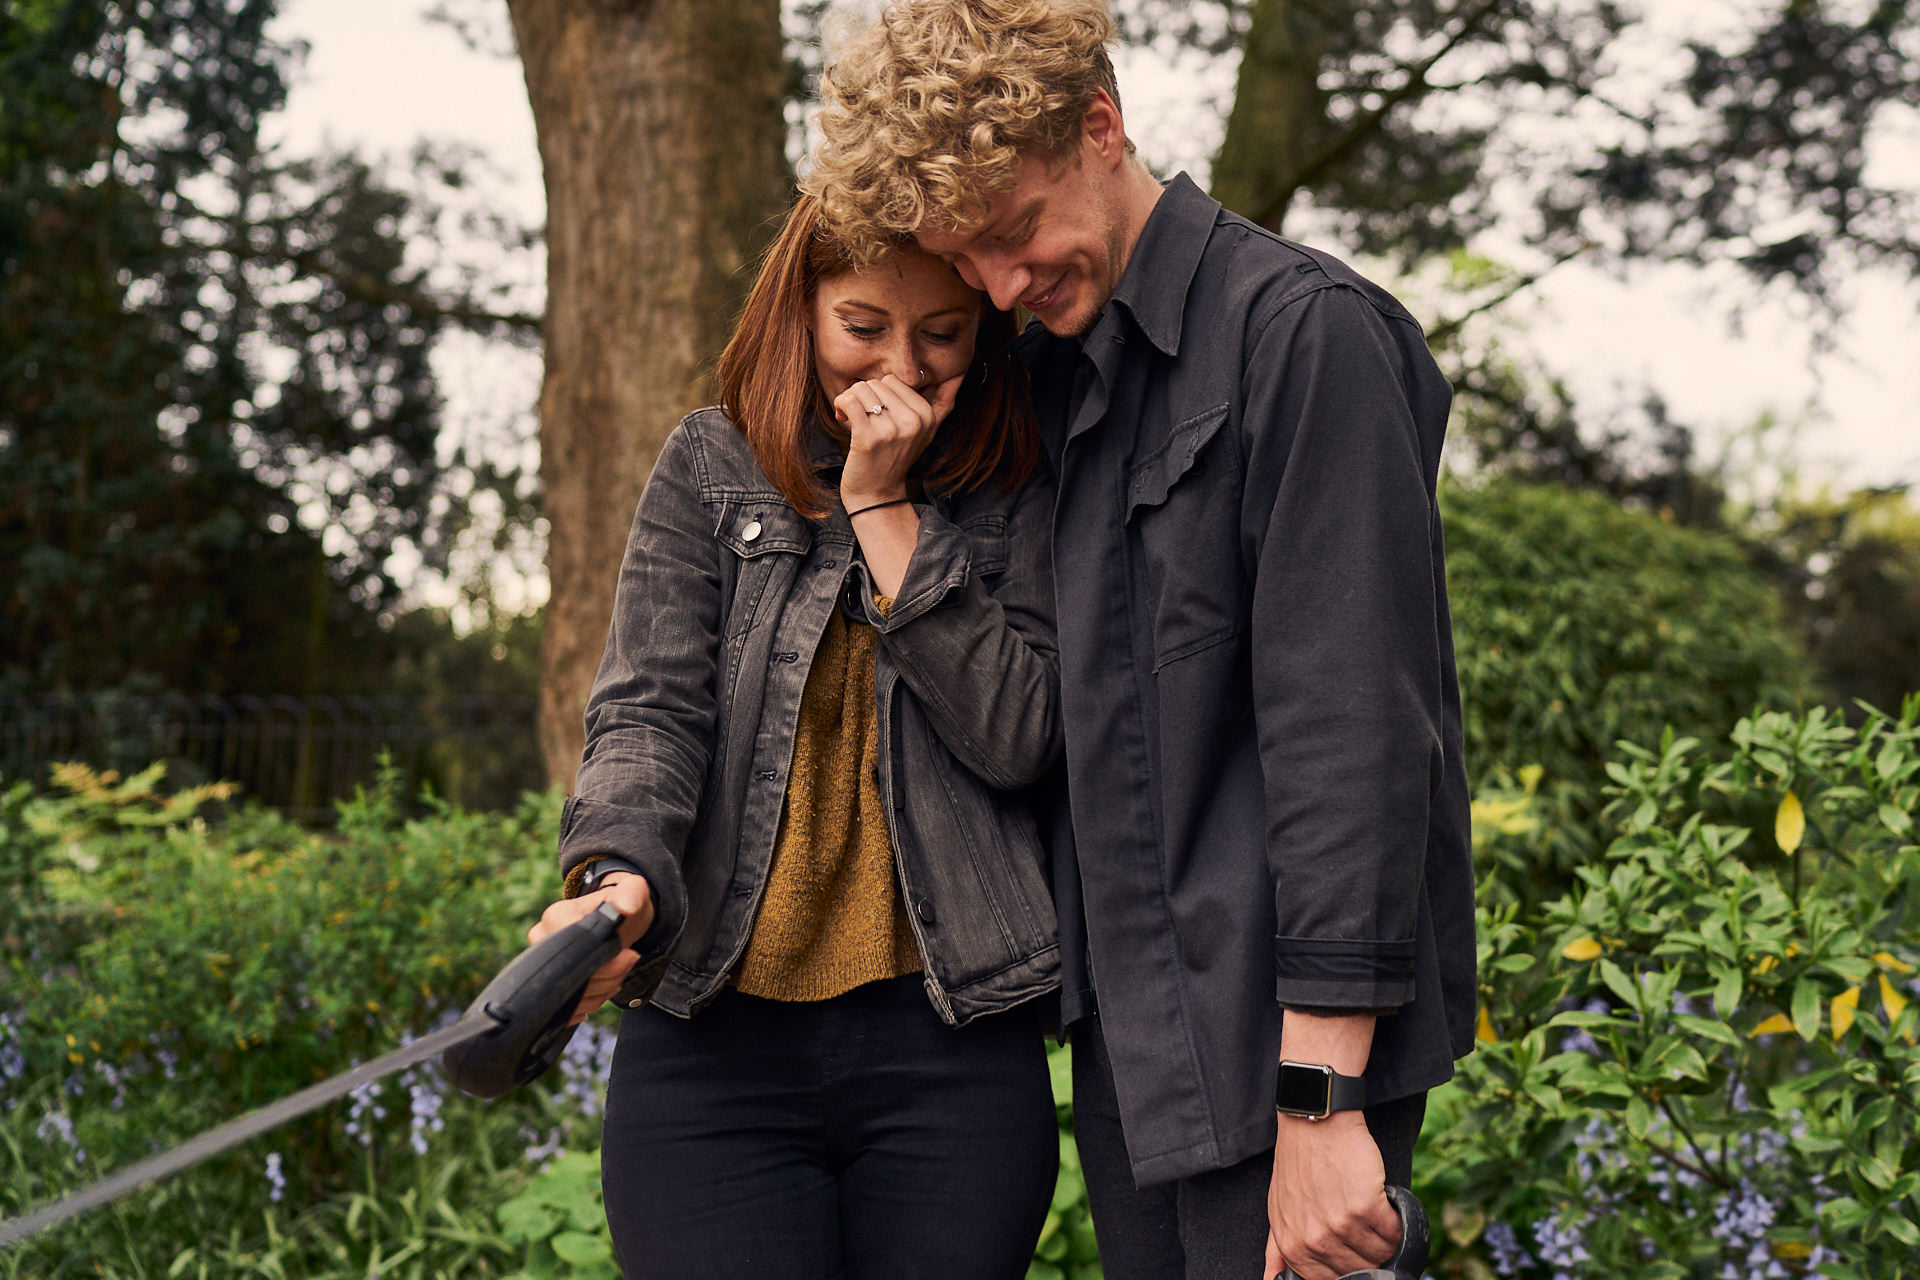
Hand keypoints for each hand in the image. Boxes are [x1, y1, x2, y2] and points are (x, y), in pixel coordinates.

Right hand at [527, 874, 654, 1025]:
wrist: (615, 917)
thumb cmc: (621, 903)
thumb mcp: (633, 891)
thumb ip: (631, 894)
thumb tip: (626, 906)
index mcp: (556, 917)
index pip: (579, 954)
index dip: (608, 962)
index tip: (629, 954)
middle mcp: (540, 940)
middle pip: (572, 979)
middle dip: (607, 978)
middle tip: (629, 962)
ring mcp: (539, 963)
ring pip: (570, 997)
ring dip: (601, 992)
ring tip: (618, 973)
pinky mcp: (545, 981)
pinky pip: (565, 1006)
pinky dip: (589, 1002)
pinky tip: (604, 986)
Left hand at [833, 373, 962, 509]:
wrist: (877, 494)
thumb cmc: (896, 458)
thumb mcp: (927, 432)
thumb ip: (943, 403)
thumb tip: (959, 374)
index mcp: (927, 416)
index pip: (893, 380)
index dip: (880, 394)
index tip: (878, 414)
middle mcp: (913, 422)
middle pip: (876, 383)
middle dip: (865, 397)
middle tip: (865, 419)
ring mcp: (891, 430)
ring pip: (860, 388)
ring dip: (851, 401)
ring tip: (854, 420)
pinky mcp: (868, 437)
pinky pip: (848, 400)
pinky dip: (841, 405)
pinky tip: (843, 418)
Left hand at [1264, 1111, 1400, 1279]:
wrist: (1314, 1122)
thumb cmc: (1298, 1162)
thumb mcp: (1278, 1207)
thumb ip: (1277, 1248)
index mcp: (1293, 1247)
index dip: (1351, 1269)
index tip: (1357, 1253)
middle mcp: (1315, 1240)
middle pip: (1361, 1269)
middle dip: (1372, 1254)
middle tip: (1369, 1229)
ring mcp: (1340, 1225)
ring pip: (1381, 1253)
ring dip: (1387, 1240)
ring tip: (1377, 1215)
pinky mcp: (1365, 1207)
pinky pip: (1394, 1232)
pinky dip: (1398, 1223)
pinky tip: (1386, 1206)